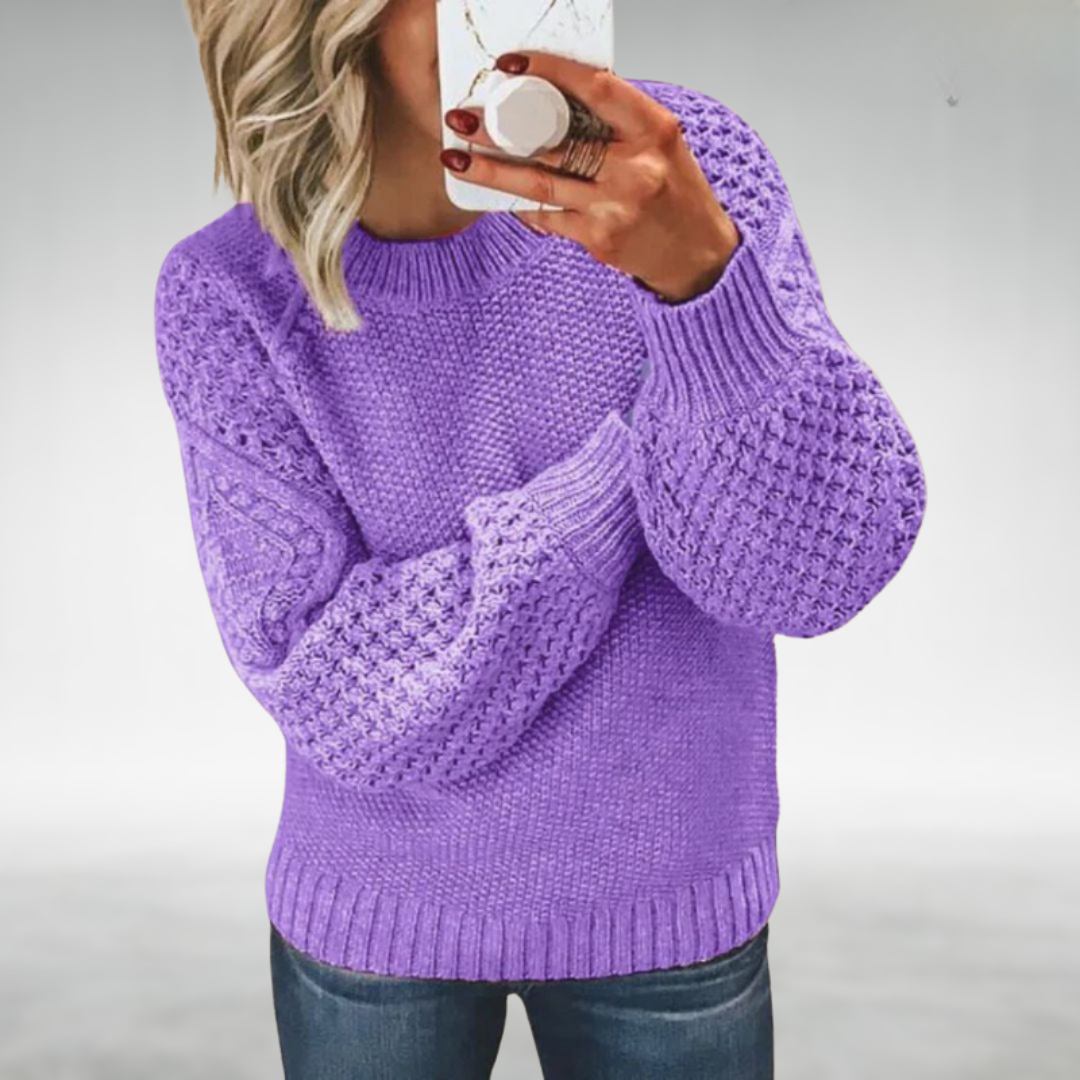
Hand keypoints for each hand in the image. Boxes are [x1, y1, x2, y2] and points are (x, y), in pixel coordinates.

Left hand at [441, 52, 741, 303]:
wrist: (696, 255)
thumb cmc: (676, 193)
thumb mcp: (660, 144)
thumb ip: (616, 121)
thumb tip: (555, 97)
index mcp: (653, 132)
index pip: (596, 89)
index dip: (551, 72)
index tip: (512, 65)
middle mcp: (635, 170)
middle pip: (557, 144)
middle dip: (502, 132)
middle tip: (463, 119)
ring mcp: (614, 209)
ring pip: (541, 186)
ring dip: (493, 172)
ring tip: (457, 159)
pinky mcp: (599, 241)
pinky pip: (548, 219)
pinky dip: (521, 205)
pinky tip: (496, 195)